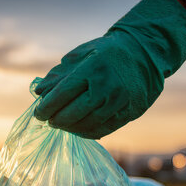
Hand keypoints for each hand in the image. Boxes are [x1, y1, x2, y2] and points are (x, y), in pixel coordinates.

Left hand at [33, 0, 185, 138]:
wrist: (146, 53)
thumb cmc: (107, 52)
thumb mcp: (82, 54)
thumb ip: (59, 73)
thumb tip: (39, 92)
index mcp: (92, 69)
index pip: (62, 94)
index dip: (47, 107)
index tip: (38, 113)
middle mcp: (107, 88)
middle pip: (73, 114)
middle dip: (56, 120)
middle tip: (49, 120)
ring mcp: (120, 102)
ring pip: (87, 125)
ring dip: (70, 128)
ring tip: (62, 124)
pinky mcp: (129, 113)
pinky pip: (103, 130)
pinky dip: (86, 132)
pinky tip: (77, 129)